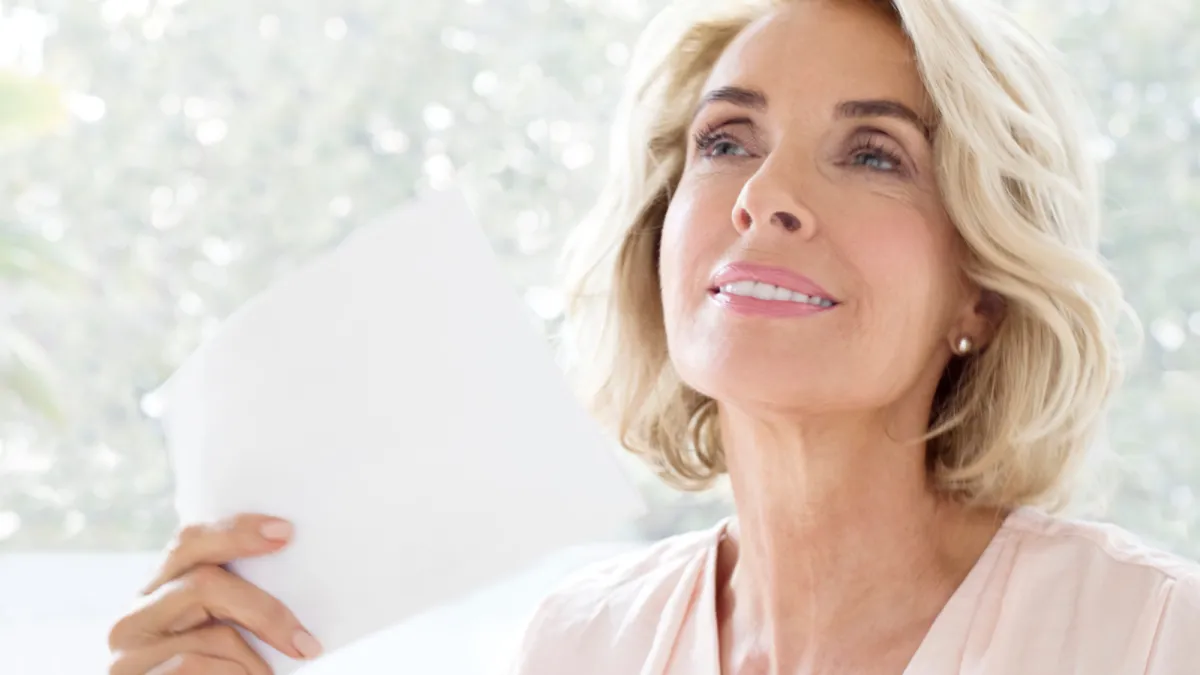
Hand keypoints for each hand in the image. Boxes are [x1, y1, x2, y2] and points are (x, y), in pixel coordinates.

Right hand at [107, 513, 321, 673]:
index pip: (189, 542)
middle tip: (306, 644)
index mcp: (157, 595)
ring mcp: (125, 654)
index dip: (236, 531)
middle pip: (205, 584)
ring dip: (253, 665)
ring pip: (213, 638)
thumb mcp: (220, 640)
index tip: (285, 532)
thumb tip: (297, 580)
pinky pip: (193, 665)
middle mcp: (133, 618)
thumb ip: (234, 610)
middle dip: (265, 611)